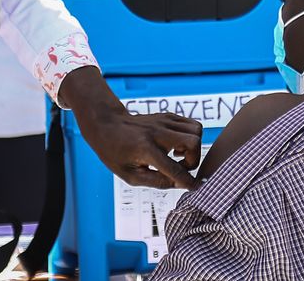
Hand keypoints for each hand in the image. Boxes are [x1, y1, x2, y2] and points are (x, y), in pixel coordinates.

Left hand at [59, 67, 202, 189]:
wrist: (107, 124)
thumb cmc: (115, 152)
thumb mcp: (130, 175)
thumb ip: (157, 181)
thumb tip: (181, 184)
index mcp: (146, 149)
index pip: (175, 168)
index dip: (188, 182)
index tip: (195, 188)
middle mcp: (158, 132)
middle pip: (194, 142)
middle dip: (193, 160)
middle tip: (180, 167)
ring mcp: (164, 121)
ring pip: (196, 130)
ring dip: (193, 147)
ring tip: (178, 155)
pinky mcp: (167, 116)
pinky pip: (191, 124)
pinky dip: (190, 137)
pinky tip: (176, 145)